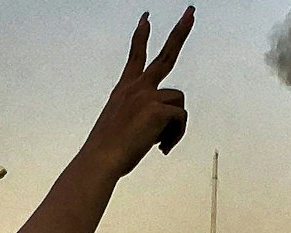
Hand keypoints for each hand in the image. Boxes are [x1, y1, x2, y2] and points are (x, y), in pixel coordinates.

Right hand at [80, 8, 193, 177]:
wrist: (100, 159)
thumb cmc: (108, 151)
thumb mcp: (120, 127)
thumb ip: (140, 118)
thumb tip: (161, 126)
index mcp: (124, 89)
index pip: (135, 55)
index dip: (142, 35)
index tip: (146, 17)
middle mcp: (136, 87)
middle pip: (166, 55)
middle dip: (180, 31)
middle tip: (190, 11)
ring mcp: (147, 96)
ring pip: (179, 103)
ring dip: (175, 125)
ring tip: (160, 143)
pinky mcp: (158, 109)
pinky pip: (180, 119)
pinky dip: (175, 136)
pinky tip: (162, 148)